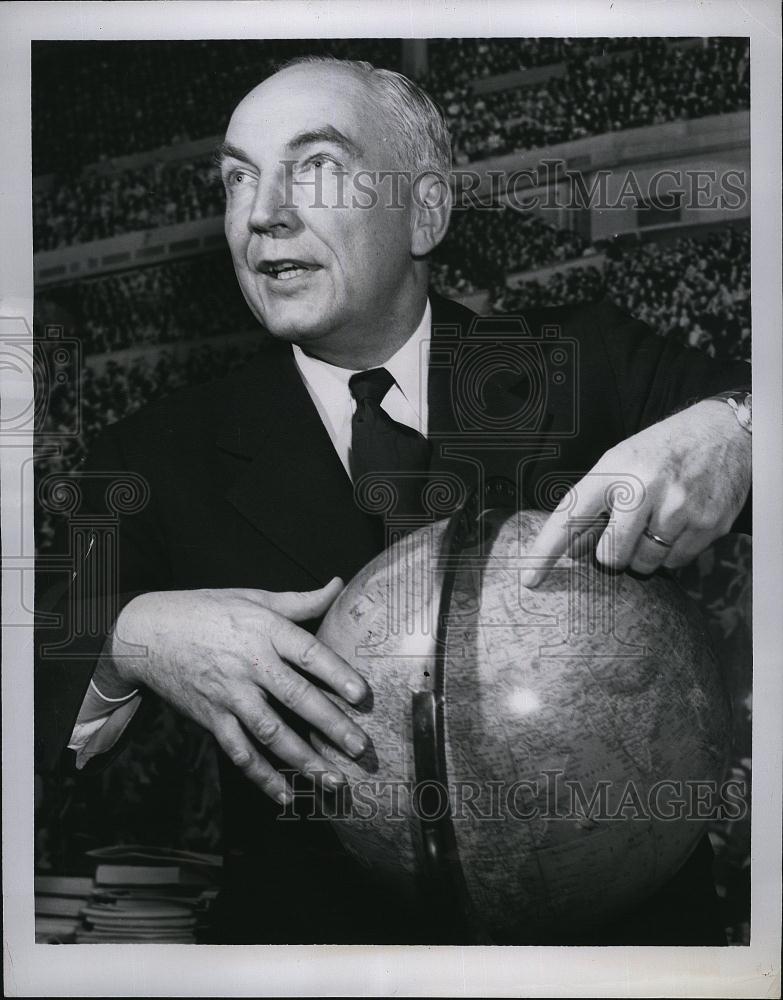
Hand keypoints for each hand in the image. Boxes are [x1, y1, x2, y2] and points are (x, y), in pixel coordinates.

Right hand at [108, 578, 368, 803]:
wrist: (147, 632)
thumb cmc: (206, 610)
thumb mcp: (253, 597)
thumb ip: (300, 600)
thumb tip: (338, 585)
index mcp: (264, 630)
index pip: (307, 653)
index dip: (336, 674)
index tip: (361, 695)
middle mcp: (249, 664)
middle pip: (295, 697)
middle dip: (330, 725)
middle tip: (359, 747)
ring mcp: (229, 694)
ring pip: (270, 732)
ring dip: (302, 759)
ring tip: (332, 778)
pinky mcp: (212, 717)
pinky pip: (239, 751)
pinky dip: (261, 776)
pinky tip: (285, 794)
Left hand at [520, 399, 751, 585]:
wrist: (724, 432)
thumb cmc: (662, 452)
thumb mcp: (620, 463)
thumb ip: (595, 504)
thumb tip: (571, 550)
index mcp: (614, 470)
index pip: (571, 515)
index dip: (547, 550)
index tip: (529, 578)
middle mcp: (645, 488)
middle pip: (611, 555)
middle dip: (614, 553)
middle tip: (628, 530)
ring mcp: (679, 507)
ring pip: (646, 563)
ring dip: (645, 554)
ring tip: (657, 521)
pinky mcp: (708, 524)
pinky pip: (676, 562)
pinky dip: (673, 551)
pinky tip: (680, 523)